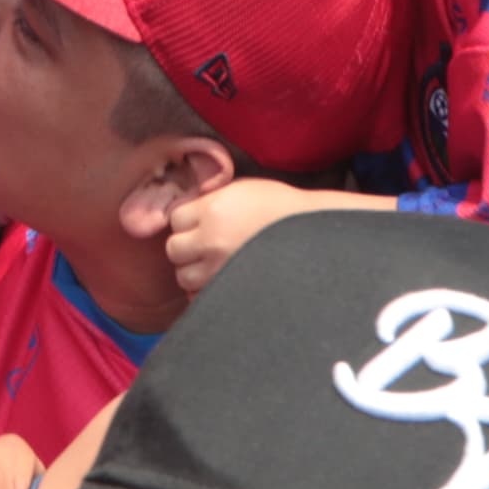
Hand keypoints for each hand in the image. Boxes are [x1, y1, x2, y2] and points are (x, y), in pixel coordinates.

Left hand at [161, 177, 326, 297]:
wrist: (314, 234)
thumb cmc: (281, 208)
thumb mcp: (242, 190)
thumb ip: (210, 200)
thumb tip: (185, 211)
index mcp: (213, 211)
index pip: (175, 219)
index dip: (187, 221)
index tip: (201, 223)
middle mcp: (212, 241)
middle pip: (174, 250)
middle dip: (187, 247)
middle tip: (206, 245)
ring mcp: (220, 270)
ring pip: (184, 278)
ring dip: (195, 271)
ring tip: (216, 264)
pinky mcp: (230, 291)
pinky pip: (200, 298)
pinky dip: (206, 292)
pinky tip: (222, 281)